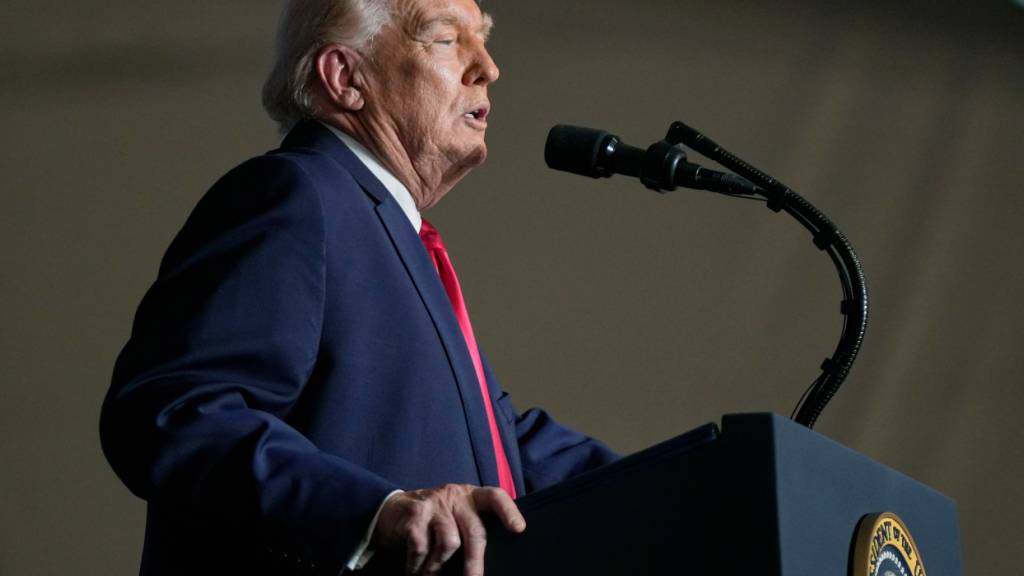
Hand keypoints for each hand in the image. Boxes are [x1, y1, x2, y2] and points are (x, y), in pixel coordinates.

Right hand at [371, 484, 525, 575]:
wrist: (389, 510)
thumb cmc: (431, 519)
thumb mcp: (454, 515)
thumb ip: (471, 526)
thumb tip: (489, 561)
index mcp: (470, 496)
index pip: (495, 496)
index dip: (508, 511)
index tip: (518, 529)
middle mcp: (455, 496)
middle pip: (474, 531)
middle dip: (475, 562)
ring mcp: (434, 504)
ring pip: (450, 543)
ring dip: (439, 566)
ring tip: (430, 574)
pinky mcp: (414, 514)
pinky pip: (422, 547)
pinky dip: (418, 565)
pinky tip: (414, 570)